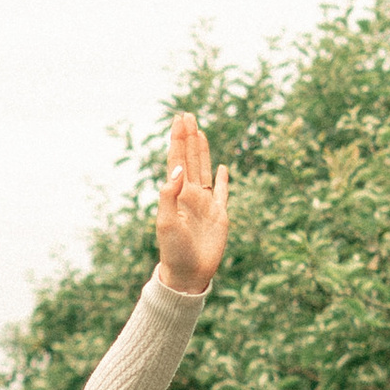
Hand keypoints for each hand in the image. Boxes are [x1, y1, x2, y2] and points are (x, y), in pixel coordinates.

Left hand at [154, 111, 230, 298]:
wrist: (188, 274)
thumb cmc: (174, 251)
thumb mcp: (166, 222)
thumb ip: (169, 195)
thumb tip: (177, 170)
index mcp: (177, 194)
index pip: (177, 161)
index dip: (178, 140)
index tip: (179, 120)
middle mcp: (190, 195)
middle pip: (189, 160)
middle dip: (188, 138)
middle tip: (187, 115)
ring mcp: (205, 203)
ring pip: (204, 170)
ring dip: (202, 151)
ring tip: (200, 132)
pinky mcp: (220, 215)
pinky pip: (222, 192)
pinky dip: (222, 179)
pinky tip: (221, 167)